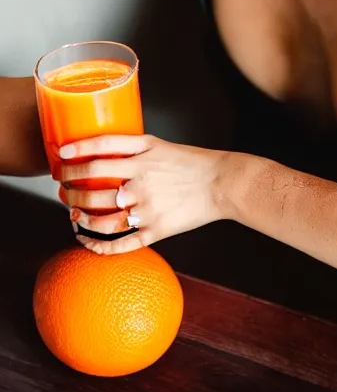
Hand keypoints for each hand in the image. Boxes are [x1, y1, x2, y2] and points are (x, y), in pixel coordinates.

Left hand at [59, 134, 229, 253]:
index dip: (73, 158)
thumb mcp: (159, 143)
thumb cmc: (192, 162)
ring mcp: (148, 210)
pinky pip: (122, 244)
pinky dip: (99, 247)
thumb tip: (97, 150)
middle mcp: (142, 184)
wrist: (221, 183)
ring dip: (79, 218)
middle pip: (92, 189)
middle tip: (62, 190)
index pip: (96, 156)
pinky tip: (87, 242)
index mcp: (142, 159)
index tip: (60, 160)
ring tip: (73, 215)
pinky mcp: (157, 231)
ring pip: (101, 220)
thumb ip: (129, 145)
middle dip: (69, 191)